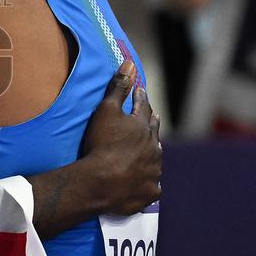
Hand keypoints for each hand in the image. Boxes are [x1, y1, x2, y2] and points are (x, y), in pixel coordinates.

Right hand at [83, 61, 161, 215]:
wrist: (101, 182)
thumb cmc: (102, 144)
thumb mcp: (106, 111)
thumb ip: (118, 88)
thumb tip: (130, 63)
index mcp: (143, 127)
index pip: (143, 108)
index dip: (140, 99)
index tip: (140, 92)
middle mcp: (153, 148)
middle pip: (153, 133)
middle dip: (151, 124)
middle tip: (151, 118)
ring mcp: (153, 171)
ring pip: (155, 159)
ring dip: (151, 154)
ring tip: (148, 151)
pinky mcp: (150, 192)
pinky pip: (151, 185)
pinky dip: (147, 181)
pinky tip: (145, 182)